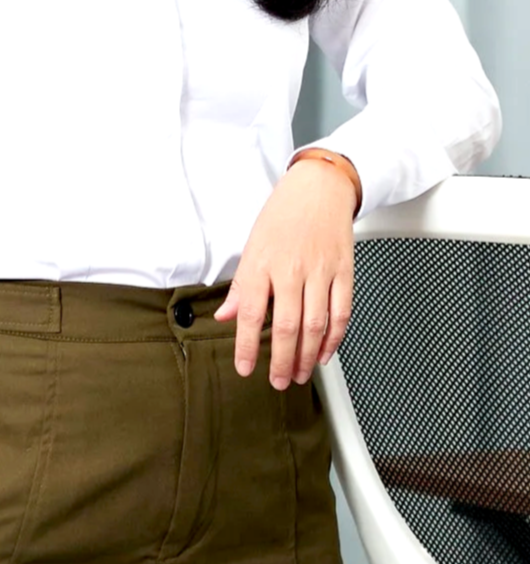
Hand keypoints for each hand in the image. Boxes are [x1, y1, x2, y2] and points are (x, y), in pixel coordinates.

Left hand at [213, 158, 355, 388]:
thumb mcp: (253, 245)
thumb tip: (226, 316)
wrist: (319, 187)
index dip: (247, 346)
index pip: (251, 314)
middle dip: (282, 361)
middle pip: (287, 327)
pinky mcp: (343, 272)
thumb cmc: (283, 214)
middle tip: (278, 381)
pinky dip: (334, 339)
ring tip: (300, 375)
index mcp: (262, 262)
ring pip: (315, 326)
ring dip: (307, 357)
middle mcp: (291, 269)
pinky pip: (341, 313)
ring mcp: (320, 271)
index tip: (245, 368)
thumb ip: (242, 287)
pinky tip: (325, 353)